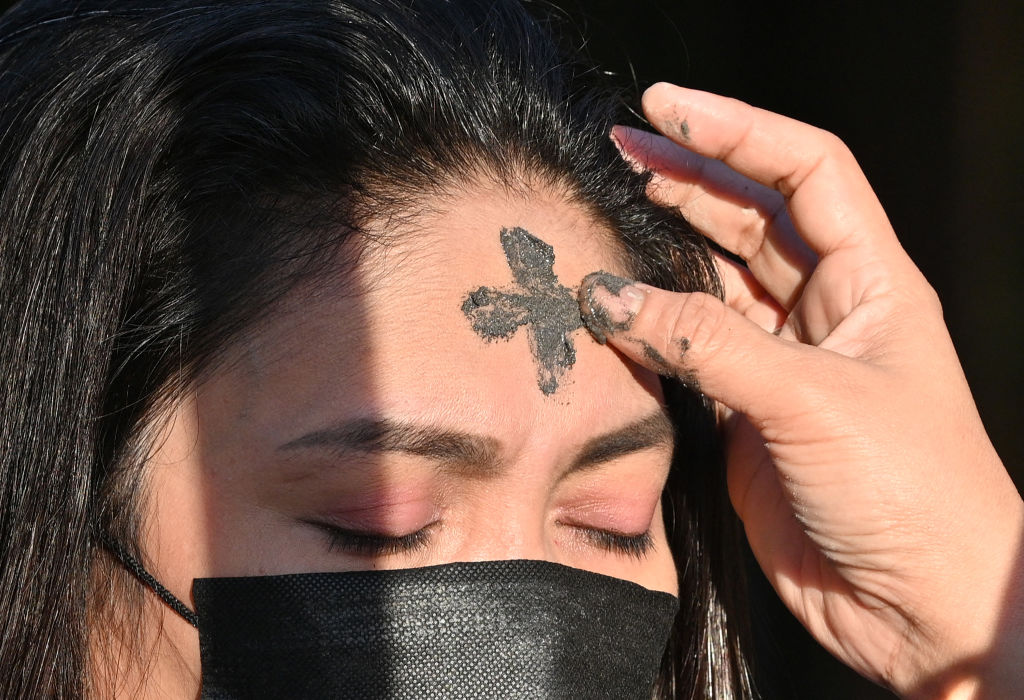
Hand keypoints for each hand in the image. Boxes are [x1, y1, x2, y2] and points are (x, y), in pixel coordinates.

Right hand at [582, 83, 1023, 698]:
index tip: (665, 108)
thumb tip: (607, 297)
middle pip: (753, 217)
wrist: (920, 609)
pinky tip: (614, 312)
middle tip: (620, 149)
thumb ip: (703, 343)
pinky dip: (649, 332)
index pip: (805, 172)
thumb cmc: (912, 494)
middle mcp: (829, 313)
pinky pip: (690, 354)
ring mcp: (786, 365)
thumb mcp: (809, 398)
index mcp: (873, 282)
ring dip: (664, 251)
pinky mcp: (750, 416)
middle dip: (689, 178)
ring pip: (715, 285)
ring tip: (608, 213)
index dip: (737, 131)